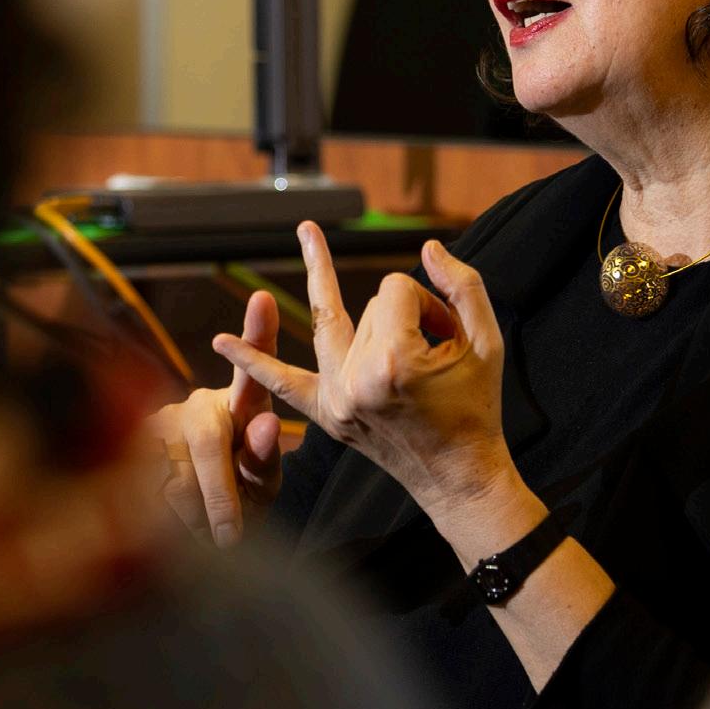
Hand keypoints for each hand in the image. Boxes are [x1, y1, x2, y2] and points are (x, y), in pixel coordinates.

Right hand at [145, 288, 284, 548]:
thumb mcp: (262, 483)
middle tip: (230, 536)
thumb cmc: (240, 495)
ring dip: (195, 514)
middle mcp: (199, 407)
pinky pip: (146, 489)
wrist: (194, 523)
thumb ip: (265, 458)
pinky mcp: (128, 449)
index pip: (251, 372)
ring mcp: (160, 425)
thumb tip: (268, 422)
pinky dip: (168, 520)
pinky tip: (179, 524)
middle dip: (220, 494)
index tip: (263, 301)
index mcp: (239, 407)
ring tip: (211, 530)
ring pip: (175, 475)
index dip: (256, 335)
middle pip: (208, 442)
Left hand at [221, 224, 512, 514]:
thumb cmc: (478, 409)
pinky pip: (283, 384)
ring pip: (335, 325)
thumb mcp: (488, 342)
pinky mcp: (326, 417)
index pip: (397, 292)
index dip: (429, 303)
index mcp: (395, 362)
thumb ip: (463, 286)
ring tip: (307, 231)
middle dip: (404, 314)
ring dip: (326, 287)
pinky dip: (253, 364)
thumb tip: (429, 247)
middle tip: (436, 346)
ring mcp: (335, 400)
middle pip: (367, 307)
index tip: (448, 332)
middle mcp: (356, 380)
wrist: (460, 477)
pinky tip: (221, 342)